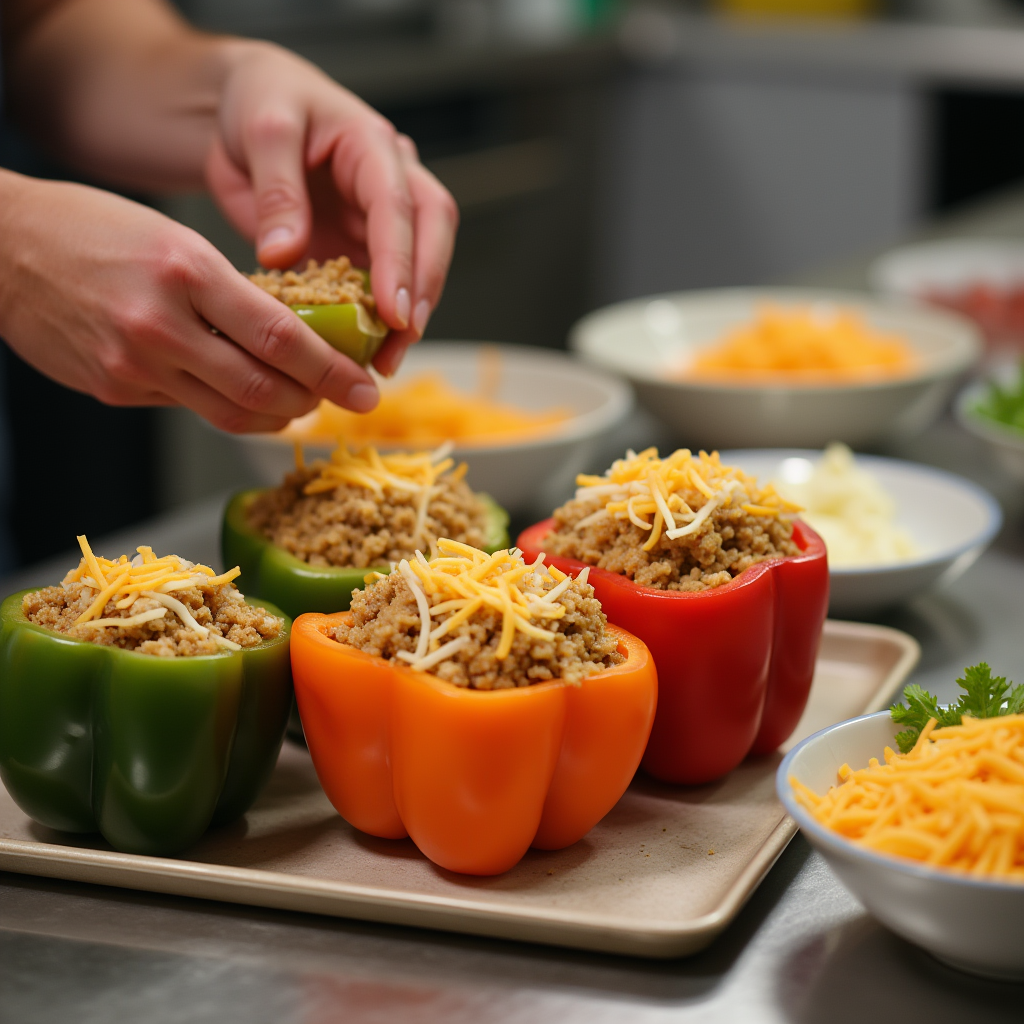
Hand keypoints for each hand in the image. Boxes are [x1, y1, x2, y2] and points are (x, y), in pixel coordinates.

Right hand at [0, 172, 381, 432]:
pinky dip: (226, 406)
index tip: (365, 387)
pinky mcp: (114, 390)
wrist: (0, 249)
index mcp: (186, 272)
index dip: (332, 371)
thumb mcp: (176, 240)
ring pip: (230, 413)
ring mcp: (133, 365)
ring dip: (277, 415)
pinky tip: (241, 394)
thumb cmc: (93, 228)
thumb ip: (231, 292)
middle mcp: (160, 326)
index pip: (281, 338)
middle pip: (263, 389)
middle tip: (342, 399)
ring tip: (300, 403)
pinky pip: (188, 409)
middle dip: (314, 402)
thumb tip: (292, 339)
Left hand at [205, 42, 457, 375]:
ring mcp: (381, 217)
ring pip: (416, 266)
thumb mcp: (262, 129)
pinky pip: (379, 284)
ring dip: (407, 315)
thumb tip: (285, 252)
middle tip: (402, 341)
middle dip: (422, 292)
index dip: (401, 260)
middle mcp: (391, 181)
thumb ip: (277, 189)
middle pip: (431, 237)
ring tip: (384, 361)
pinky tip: (363, 352)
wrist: (243, 109)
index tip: (393, 310)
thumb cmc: (259, 102)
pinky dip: (375, 320)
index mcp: (372, 145)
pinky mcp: (363, 245)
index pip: (400, 206)